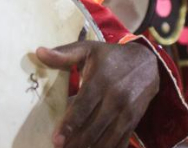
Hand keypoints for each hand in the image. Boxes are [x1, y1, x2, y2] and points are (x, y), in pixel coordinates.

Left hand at [36, 40, 159, 147]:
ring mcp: (127, 111)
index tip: (57, 139)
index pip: (83, 106)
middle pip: (94, 126)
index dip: (69, 124)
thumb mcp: (88, 49)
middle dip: (77, 142)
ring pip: (108, 137)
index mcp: (101, 80)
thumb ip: (64, 53)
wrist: (148, 63)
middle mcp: (116, 98)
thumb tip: (39, 52)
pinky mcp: (134, 120)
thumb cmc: (111, 56)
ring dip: (91, 147)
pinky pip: (121, 140)